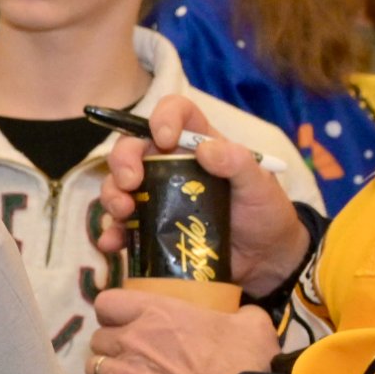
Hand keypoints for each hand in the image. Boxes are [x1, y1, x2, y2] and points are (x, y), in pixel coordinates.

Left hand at [85, 282, 280, 373]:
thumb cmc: (242, 363)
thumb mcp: (252, 326)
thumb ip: (241, 314)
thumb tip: (243, 315)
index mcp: (155, 313)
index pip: (107, 302)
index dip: (114, 312)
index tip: (127, 321)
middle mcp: (129, 340)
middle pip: (99, 338)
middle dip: (113, 345)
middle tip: (134, 354)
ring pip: (94, 367)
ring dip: (109, 372)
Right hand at [93, 92, 308, 298]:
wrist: (265, 260)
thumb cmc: (265, 214)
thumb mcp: (261, 187)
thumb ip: (239, 164)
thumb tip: (204, 149)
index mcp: (198, 145)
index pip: (176, 113)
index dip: (164, 116)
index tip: (163, 137)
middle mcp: (170, 166)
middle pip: (134, 147)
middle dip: (122, 160)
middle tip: (129, 182)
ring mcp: (156, 198)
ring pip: (119, 185)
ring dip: (112, 195)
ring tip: (123, 212)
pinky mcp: (149, 229)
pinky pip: (120, 227)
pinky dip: (110, 233)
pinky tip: (114, 242)